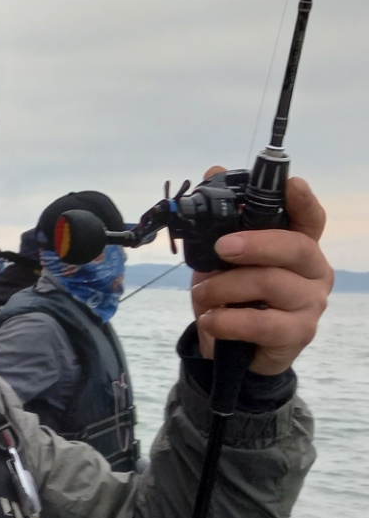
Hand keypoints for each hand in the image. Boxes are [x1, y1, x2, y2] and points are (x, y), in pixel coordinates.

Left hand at [192, 170, 333, 374]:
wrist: (230, 346)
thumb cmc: (231, 295)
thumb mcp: (218, 257)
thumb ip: (220, 220)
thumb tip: (213, 171)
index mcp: (297, 245)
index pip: (310, 218)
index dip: (303, 201)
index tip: (291, 184)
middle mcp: (313, 271)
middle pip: (295, 247)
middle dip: (254, 243)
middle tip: (221, 248)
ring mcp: (311, 303)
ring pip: (272, 283)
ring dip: (225, 287)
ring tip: (203, 294)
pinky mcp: (299, 333)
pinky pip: (262, 323)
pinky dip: (228, 320)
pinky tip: (211, 320)